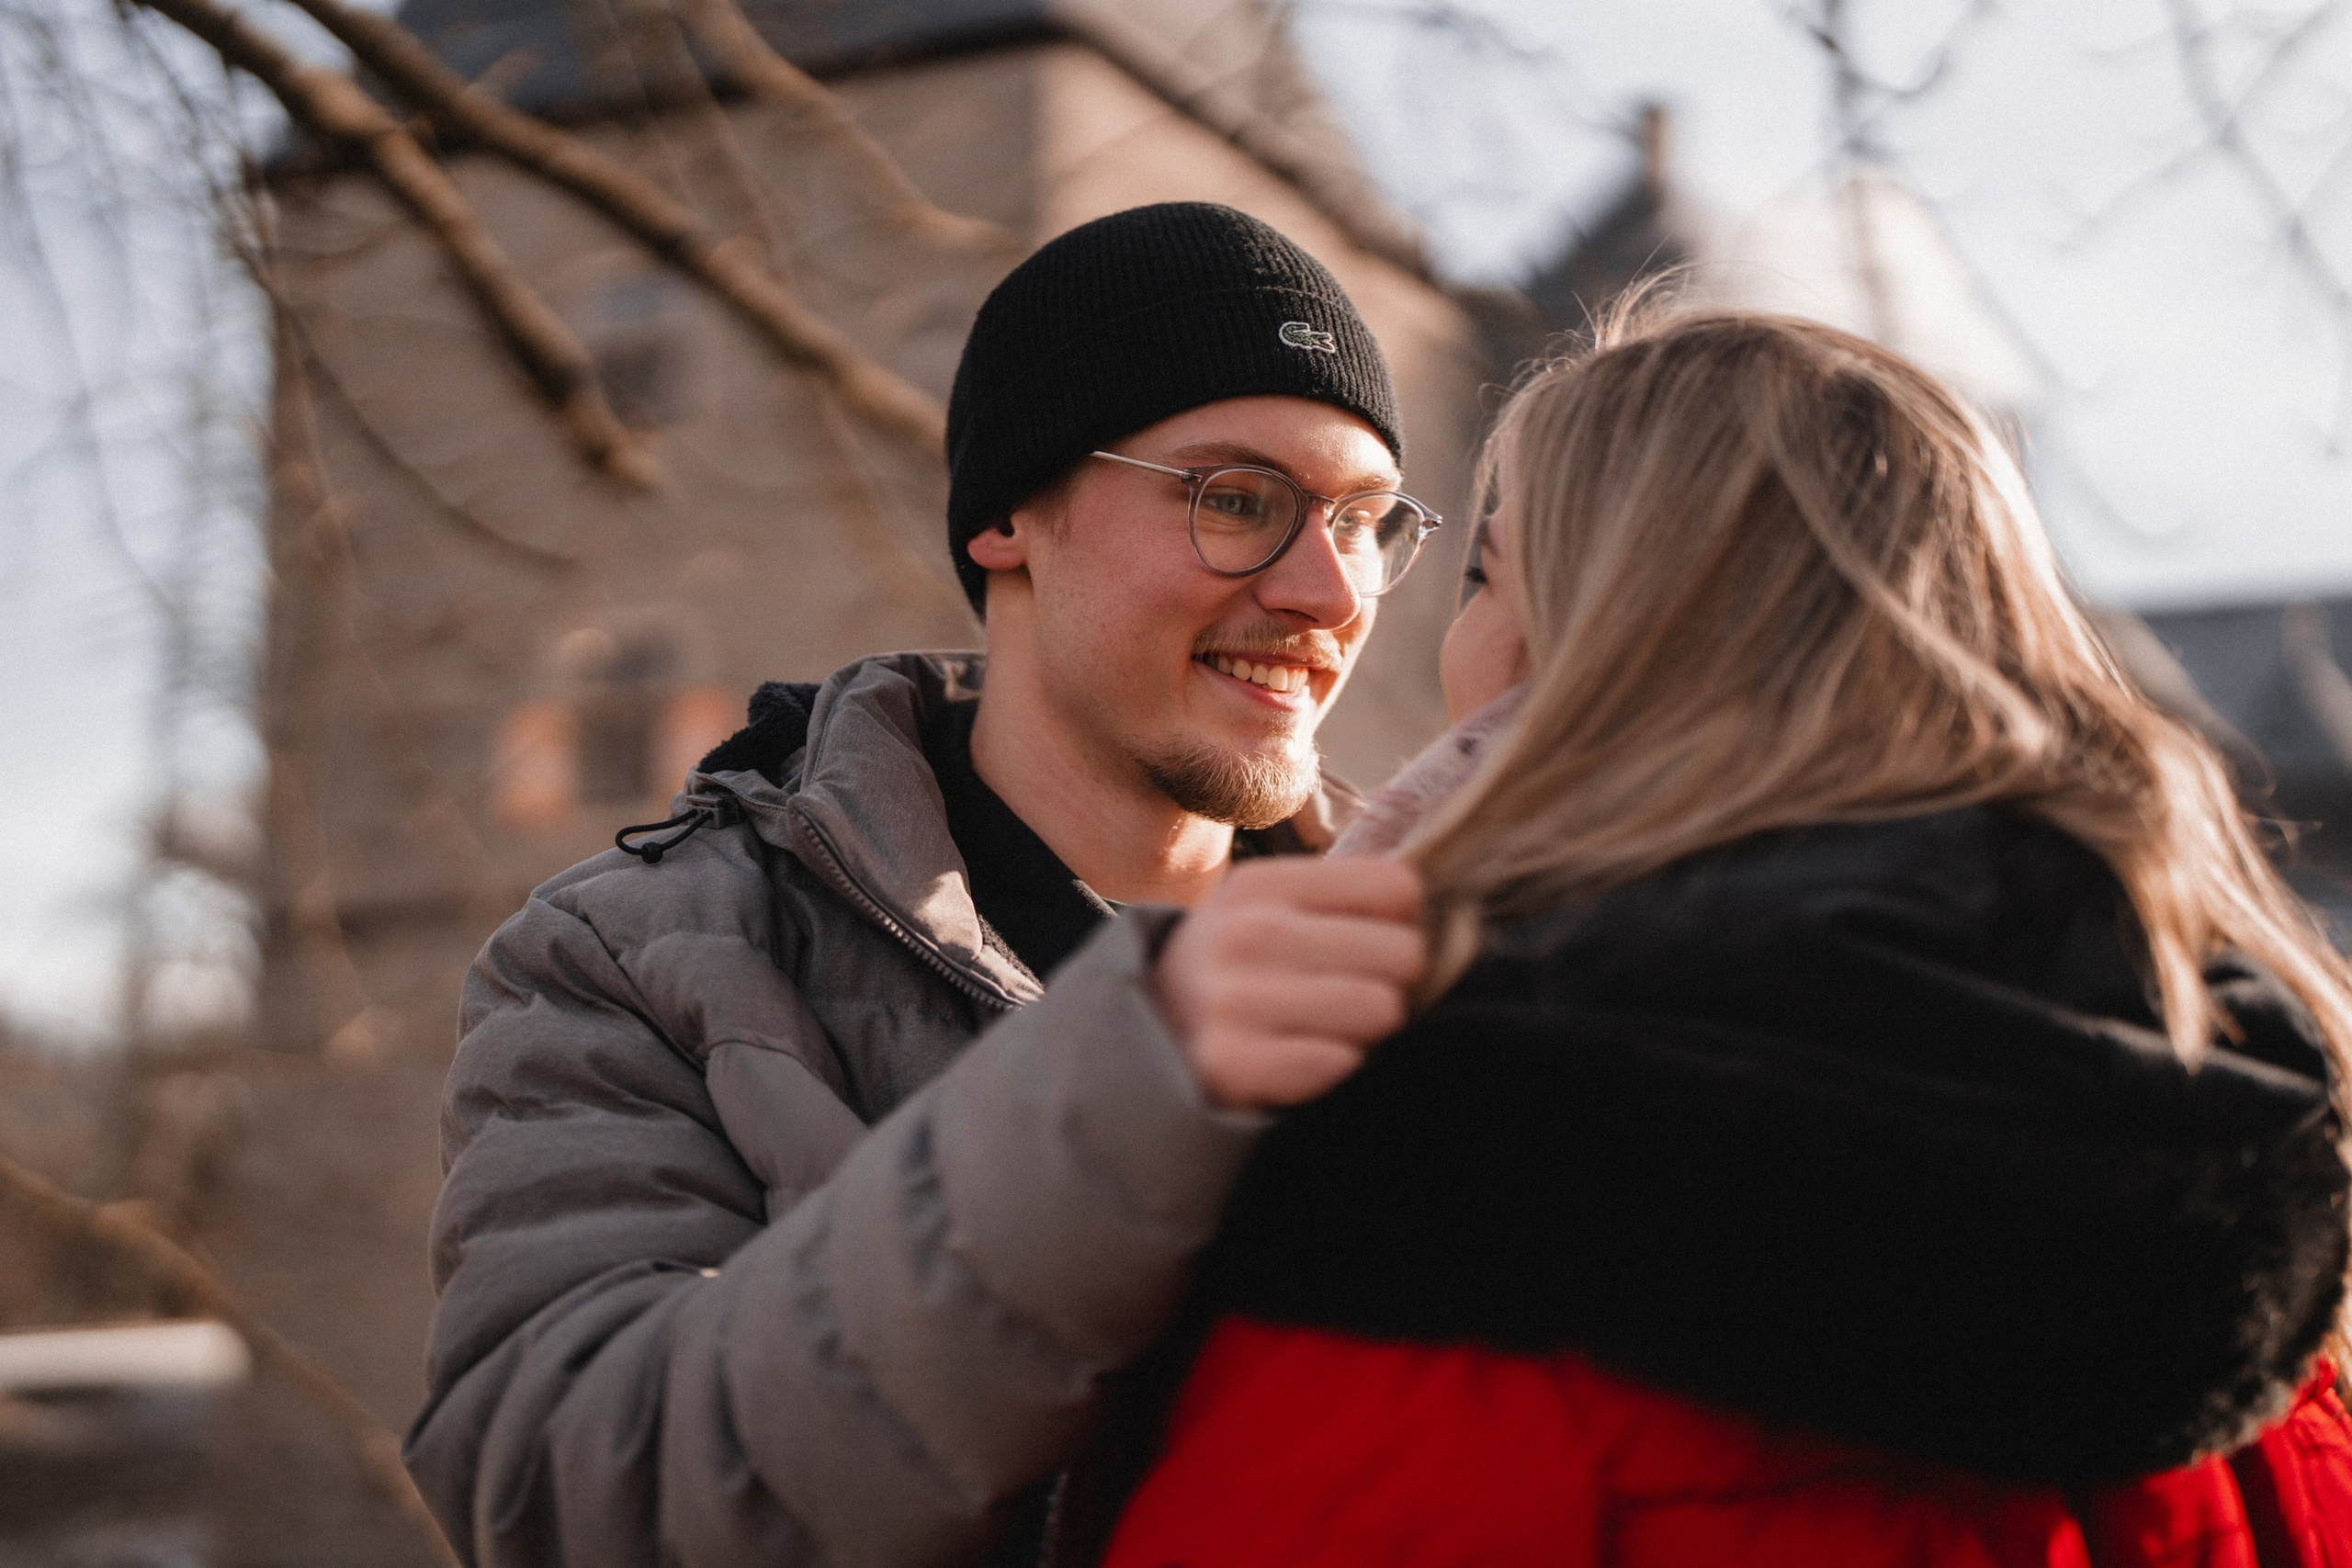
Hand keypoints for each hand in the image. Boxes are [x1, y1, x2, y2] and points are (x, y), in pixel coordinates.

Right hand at [1151, 857, 1426, 1109]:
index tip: (1369, 949)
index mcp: (1263, 886)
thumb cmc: (1231, 981)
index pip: (1398, 887)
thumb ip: (1344, 905)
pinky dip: (1333, 1072)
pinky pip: (1338, 1064)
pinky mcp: (1229, 1065)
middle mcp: (1246, 933)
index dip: (1400, 925)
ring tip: (1327, 1035)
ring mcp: (1233, 999)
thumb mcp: (1266, 916)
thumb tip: (1448, 915)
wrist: (1141, 1049)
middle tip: (1350, 1002)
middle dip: (1391, 984)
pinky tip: (1302, 1067)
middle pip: (1404, 951)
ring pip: (1381, 1010)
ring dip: (1368, 1034)